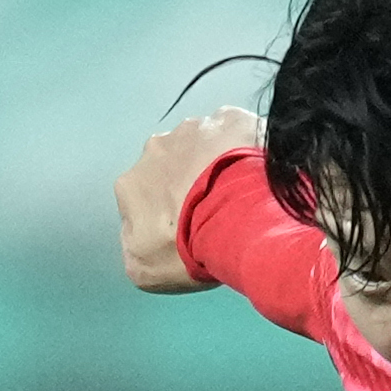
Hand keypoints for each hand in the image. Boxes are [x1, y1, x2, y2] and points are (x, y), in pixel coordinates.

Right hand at [114, 105, 264, 295]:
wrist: (238, 221)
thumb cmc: (188, 249)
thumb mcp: (144, 270)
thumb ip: (134, 247)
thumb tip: (138, 234)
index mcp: (132, 183)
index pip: (143, 198)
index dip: (166, 214)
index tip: (190, 229)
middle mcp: (156, 148)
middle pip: (172, 166)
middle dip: (190, 183)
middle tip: (218, 211)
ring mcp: (195, 129)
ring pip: (204, 145)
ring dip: (217, 163)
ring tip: (243, 192)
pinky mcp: (230, 120)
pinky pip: (236, 131)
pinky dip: (245, 146)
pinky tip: (259, 172)